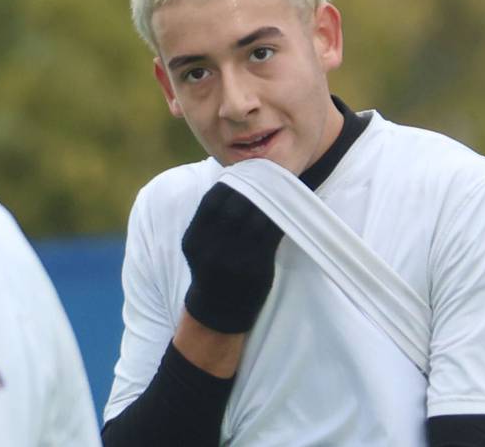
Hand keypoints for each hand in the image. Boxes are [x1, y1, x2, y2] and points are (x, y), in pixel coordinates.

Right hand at [181, 182, 283, 332]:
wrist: (217, 311)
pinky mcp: (254, 267)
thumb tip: (235, 183)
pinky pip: (272, 234)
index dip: (231, 183)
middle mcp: (211, 248)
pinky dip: (282, 219)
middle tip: (271, 173)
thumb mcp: (201, 247)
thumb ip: (211, 221)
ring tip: (284, 186)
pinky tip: (289, 209)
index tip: (247, 172)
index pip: (213, 200)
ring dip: (273, 199)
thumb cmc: (212, 271)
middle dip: (256, 187)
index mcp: (194, 239)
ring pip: (257, 217)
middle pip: (237, 205)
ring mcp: (233, 259)